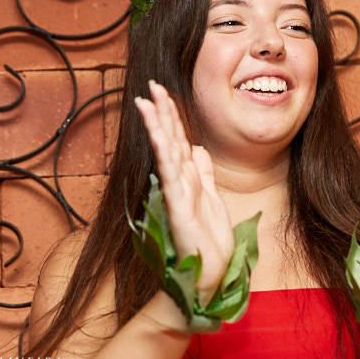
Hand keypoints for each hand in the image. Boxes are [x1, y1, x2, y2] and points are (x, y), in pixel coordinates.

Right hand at [134, 80, 234, 305]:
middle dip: (162, 112)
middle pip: (170, 139)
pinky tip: (159, 135)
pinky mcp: (178, 207)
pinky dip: (164, 153)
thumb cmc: (209, 241)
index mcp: (189, 178)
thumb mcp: (213, 199)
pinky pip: (170, 175)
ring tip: (146, 102)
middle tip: (151, 85)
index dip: (172, 115)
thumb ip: (204, 173)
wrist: (208, 273)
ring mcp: (177, 193)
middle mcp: (180, 182)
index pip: (178, 139)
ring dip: (157, 126)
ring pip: (166, 151)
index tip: (163, 92)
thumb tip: (199, 148)